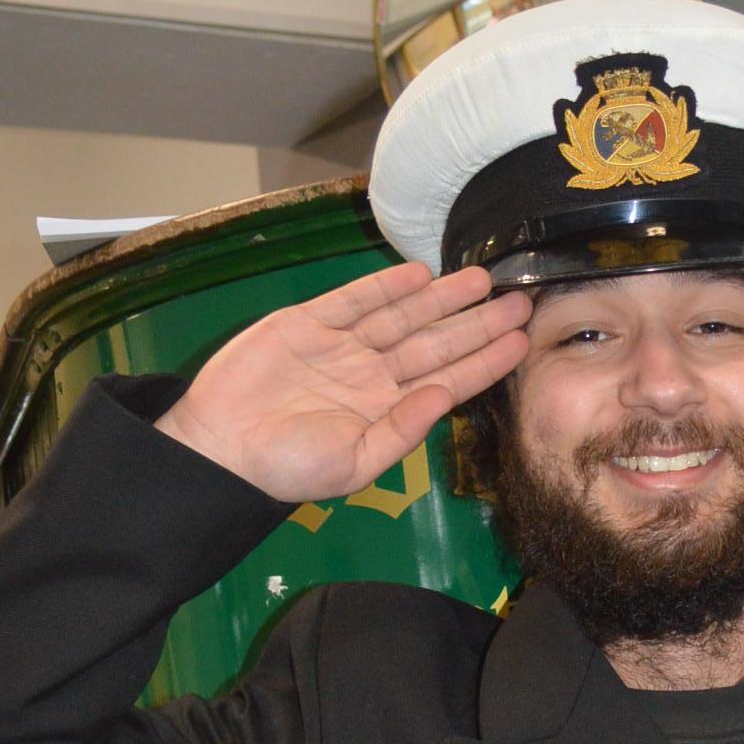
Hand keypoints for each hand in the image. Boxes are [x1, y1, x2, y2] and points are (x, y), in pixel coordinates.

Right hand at [156, 262, 530, 504]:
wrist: (222, 448)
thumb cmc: (287, 468)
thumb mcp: (354, 464)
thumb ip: (402, 432)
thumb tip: (444, 396)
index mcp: (386, 410)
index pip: (448, 380)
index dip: (485, 360)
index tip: (522, 342)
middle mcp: (371, 374)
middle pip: (435, 342)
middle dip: (477, 322)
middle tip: (519, 300)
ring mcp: (341, 346)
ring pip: (403, 315)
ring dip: (441, 298)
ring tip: (480, 279)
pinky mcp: (308, 323)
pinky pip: (354, 299)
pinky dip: (385, 285)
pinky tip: (419, 274)